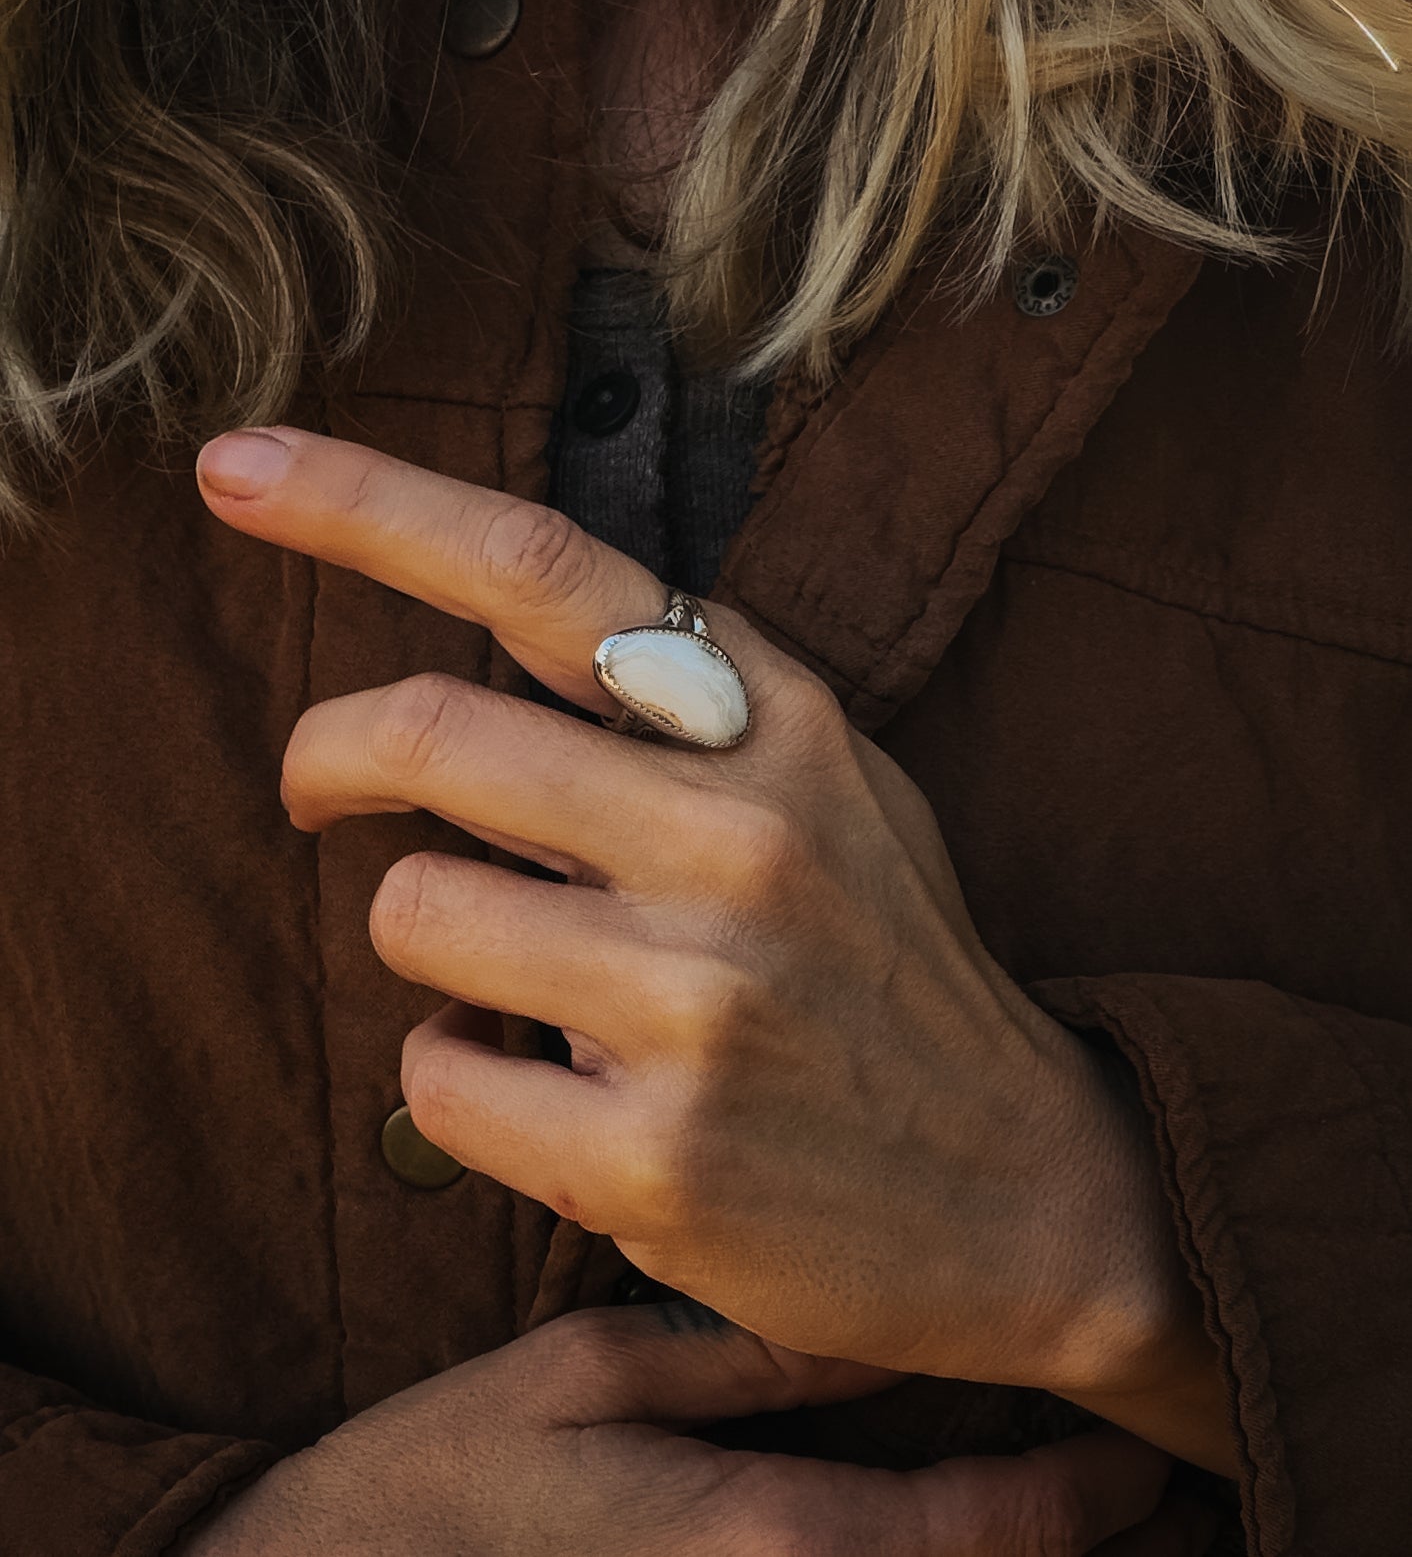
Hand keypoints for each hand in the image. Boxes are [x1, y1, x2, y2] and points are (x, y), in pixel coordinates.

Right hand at [176, 1303, 1209, 1555]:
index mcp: (763, 1542)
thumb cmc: (441, 1483)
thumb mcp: (584, 1378)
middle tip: (1144, 1479)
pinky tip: (931, 1535)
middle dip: (1076, 1547)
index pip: (982, 1532)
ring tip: (1065, 1505)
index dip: (1086, 1496)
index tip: (1147, 1451)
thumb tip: (871, 1321)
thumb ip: (742, 1363)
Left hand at [196, 427, 1231, 1472]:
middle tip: (313, 790)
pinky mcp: (650, 1155)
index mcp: (781, 726)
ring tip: (522, 985)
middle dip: (324, 756)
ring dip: (431, 943)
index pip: (544, 569)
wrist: (1035, 1195)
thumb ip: (688, 709)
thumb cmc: (894, 974)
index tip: (235, 467)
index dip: (368, 506)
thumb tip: (483, 642)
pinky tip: (562, 1100)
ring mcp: (698, 999)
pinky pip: (436, 1077)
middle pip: (427, 730)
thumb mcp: (837, 792)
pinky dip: (461, 1080)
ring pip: (411, 913)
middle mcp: (741, 838)